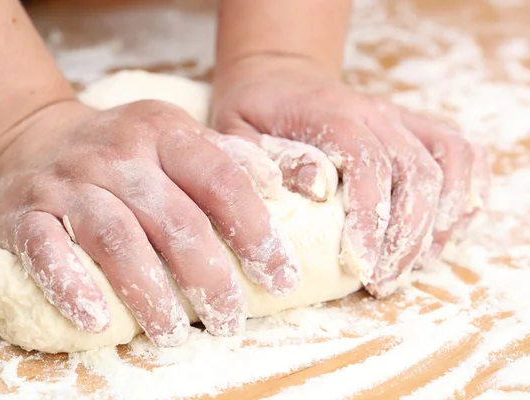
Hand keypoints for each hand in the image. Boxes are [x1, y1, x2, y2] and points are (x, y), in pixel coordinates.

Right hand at [0, 99, 302, 345]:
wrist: (33, 135)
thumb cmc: (122, 150)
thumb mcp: (174, 136)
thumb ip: (226, 157)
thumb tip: (278, 185)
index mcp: (164, 132)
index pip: (221, 179)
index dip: (256, 231)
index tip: (280, 277)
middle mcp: (118, 154)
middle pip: (174, 219)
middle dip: (209, 277)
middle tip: (230, 319)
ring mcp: (69, 182)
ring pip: (116, 239)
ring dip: (149, 293)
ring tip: (174, 333)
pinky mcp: (25, 210)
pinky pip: (46, 250)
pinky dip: (71, 285)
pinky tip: (98, 320)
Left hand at [211, 56, 489, 296]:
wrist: (279, 78)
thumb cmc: (254, 113)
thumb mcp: (239, 132)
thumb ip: (270, 160)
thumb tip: (317, 188)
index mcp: (332, 115)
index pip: (368, 166)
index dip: (371, 221)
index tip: (360, 268)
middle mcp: (375, 113)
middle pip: (417, 174)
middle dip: (407, 239)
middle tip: (382, 283)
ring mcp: (399, 118)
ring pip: (447, 165)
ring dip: (442, 221)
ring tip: (416, 264)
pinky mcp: (413, 127)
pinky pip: (460, 152)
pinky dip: (467, 189)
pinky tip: (450, 227)